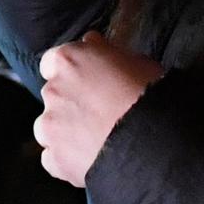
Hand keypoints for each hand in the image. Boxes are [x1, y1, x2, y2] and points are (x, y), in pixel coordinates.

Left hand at [34, 32, 161, 186]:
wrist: (154, 145)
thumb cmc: (151, 95)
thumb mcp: (137, 61)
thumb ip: (105, 52)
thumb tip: (91, 42)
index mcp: (68, 60)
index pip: (54, 61)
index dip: (72, 72)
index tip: (88, 80)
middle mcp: (51, 90)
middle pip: (54, 95)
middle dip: (72, 103)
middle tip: (101, 114)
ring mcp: (49, 127)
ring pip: (50, 127)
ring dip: (66, 132)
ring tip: (96, 141)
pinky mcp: (55, 160)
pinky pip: (55, 159)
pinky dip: (68, 160)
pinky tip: (91, 161)